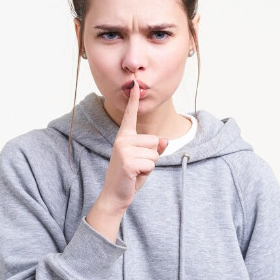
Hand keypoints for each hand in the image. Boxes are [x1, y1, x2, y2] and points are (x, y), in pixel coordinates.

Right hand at [100, 80, 168, 211]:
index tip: (135, 83)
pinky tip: (134, 176)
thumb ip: (154, 149)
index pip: (130, 116)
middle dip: (152, 157)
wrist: (115, 195)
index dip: (134, 100)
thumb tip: (164, 140)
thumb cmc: (130, 177)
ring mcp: (123, 149)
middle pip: (155, 140)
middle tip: (137, 167)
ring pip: (155, 153)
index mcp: (124, 137)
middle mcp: (122, 140)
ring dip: (149, 166)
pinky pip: (151, 163)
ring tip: (135, 172)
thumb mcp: (145, 160)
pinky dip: (147, 173)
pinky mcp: (128, 161)